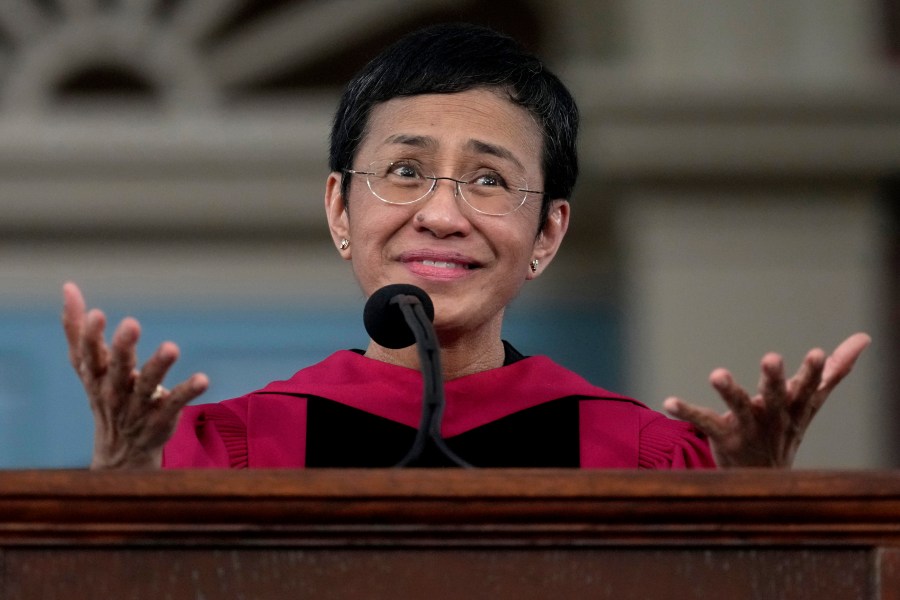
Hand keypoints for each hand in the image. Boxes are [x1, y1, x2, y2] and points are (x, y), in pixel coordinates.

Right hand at [62, 282, 207, 468]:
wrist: (121, 448)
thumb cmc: (105, 392)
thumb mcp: (87, 364)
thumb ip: (76, 328)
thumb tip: (67, 287)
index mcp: (96, 375)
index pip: (90, 355)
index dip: (91, 336)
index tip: (96, 314)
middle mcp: (115, 391)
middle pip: (118, 369)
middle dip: (123, 347)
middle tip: (132, 323)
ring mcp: (139, 405)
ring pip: (148, 385)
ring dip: (159, 366)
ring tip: (171, 347)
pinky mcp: (162, 417)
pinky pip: (176, 402)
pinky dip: (188, 391)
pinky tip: (203, 379)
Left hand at [663, 333, 870, 467]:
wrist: (764, 479)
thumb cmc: (786, 429)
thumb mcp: (810, 402)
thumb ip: (835, 371)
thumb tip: (865, 338)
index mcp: (794, 406)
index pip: (808, 387)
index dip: (814, 372)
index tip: (818, 353)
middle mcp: (772, 416)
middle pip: (775, 396)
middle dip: (774, 378)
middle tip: (771, 358)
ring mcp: (748, 428)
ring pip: (739, 408)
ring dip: (729, 391)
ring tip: (717, 373)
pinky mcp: (723, 436)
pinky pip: (704, 422)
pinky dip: (686, 411)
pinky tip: (668, 401)